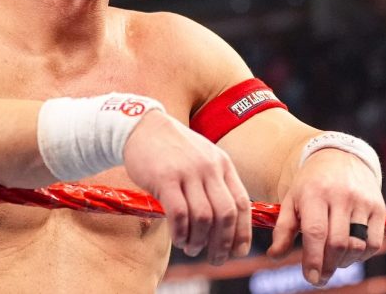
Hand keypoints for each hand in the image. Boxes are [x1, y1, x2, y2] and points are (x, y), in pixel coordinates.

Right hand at [124, 111, 251, 264]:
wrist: (142, 126)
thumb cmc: (172, 149)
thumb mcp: (203, 158)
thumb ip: (216, 183)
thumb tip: (227, 223)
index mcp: (222, 164)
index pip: (241, 204)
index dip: (242, 232)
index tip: (237, 252)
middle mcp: (209, 168)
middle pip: (226, 214)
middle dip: (222, 243)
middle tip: (216, 259)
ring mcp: (187, 172)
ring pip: (203, 217)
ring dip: (199, 240)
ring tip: (191, 248)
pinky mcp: (165, 178)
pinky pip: (179, 213)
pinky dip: (181, 232)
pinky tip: (178, 238)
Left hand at [266, 148, 385, 286]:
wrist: (339, 156)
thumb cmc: (310, 184)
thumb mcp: (292, 200)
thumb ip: (283, 229)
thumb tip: (274, 256)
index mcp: (314, 192)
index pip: (315, 232)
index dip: (313, 259)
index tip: (311, 277)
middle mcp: (341, 195)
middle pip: (337, 243)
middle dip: (328, 266)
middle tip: (319, 277)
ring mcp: (362, 201)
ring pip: (357, 245)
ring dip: (343, 262)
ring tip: (332, 261)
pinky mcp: (379, 207)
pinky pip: (374, 243)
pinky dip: (361, 256)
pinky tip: (349, 253)